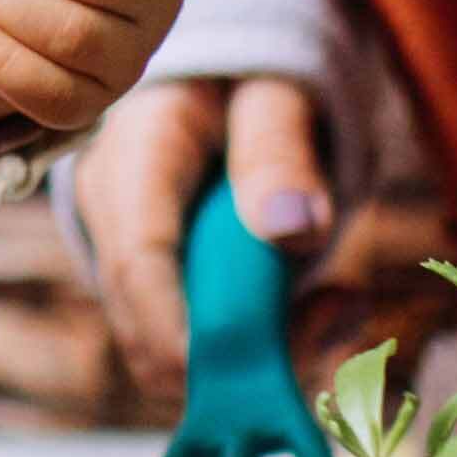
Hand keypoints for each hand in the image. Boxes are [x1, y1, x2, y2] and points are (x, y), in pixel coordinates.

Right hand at [72, 75, 334, 388]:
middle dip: (241, 352)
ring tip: (342, 302)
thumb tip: (295, 232)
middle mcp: (114, 219)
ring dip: (268, 351)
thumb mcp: (277, 93)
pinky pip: (207, 349)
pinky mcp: (162, 295)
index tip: (243, 374)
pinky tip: (329, 304)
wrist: (227, 84)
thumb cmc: (250, 82)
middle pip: (149, 324)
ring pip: (176, 352)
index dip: (180, 330)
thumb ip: (282, 152)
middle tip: (339, 313)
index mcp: (133, 160)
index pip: (137, 262)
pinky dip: (274, 346)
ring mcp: (131, 263)